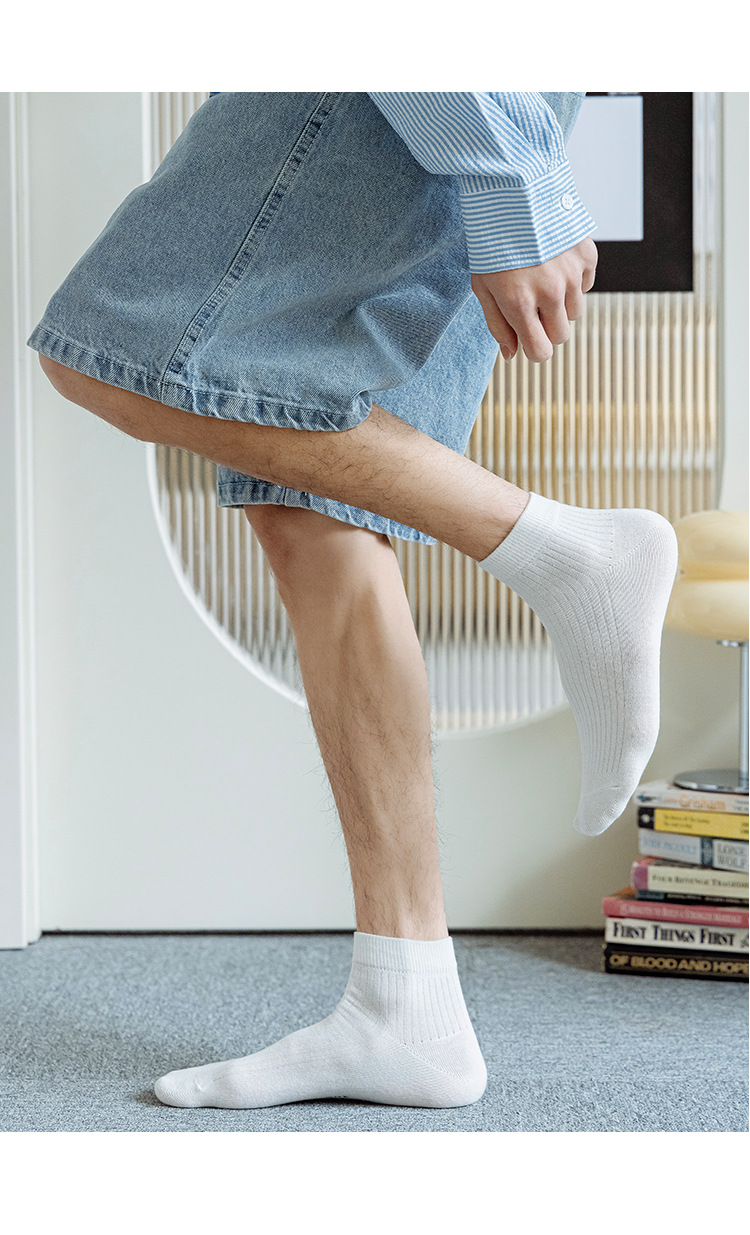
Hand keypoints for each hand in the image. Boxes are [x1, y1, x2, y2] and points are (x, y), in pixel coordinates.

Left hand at [470, 238, 597, 363]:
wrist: (514, 191)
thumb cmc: (493, 240)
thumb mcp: (483, 285)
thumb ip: (498, 324)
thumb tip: (512, 354)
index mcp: (519, 303)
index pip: (540, 352)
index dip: (534, 348)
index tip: (528, 337)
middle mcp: (550, 292)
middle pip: (561, 336)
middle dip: (547, 326)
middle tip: (533, 304)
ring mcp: (572, 273)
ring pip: (575, 312)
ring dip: (561, 304)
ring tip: (543, 278)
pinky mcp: (587, 255)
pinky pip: (586, 284)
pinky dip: (574, 279)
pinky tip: (555, 261)